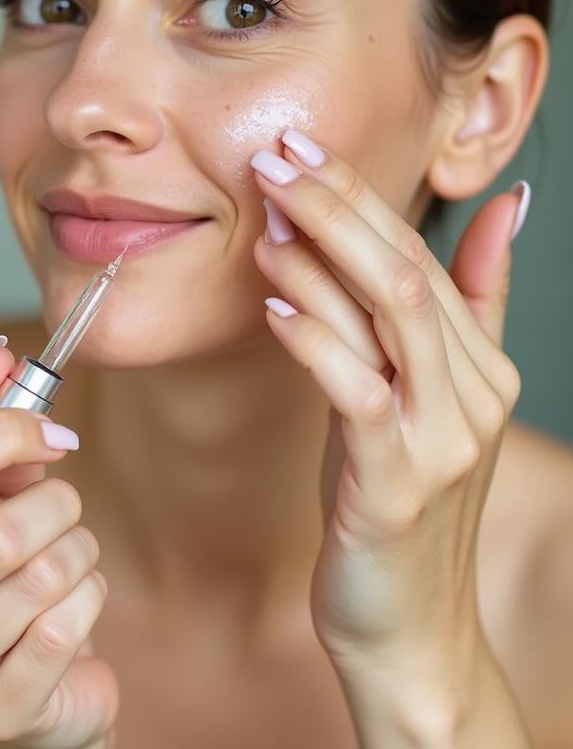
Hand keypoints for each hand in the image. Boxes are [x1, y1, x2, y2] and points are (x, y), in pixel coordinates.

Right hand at [0, 343, 118, 748]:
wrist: (14, 669)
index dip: (0, 434)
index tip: (47, 432)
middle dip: (57, 503)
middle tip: (63, 505)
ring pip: (44, 574)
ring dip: (78, 548)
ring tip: (66, 553)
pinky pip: (69, 625)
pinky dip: (89, 594)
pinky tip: (71, 601)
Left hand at [250, 128, 526, 678]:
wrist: (409, 625)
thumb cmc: (399, 500)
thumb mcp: (432, 398)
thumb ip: (469, 306)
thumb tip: (506, 208)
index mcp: (478, 364)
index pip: (419, 254)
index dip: (358, 195)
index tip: (300, 148)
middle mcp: (472, 393)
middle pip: (406, 270)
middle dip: (338, 205)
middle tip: (277, 157)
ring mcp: (441, 438)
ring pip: (389, 316)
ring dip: (323, 257)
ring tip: (267, 215)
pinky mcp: (397, 482)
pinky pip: (356, 392)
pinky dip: (316, 340)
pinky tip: (275, 306)